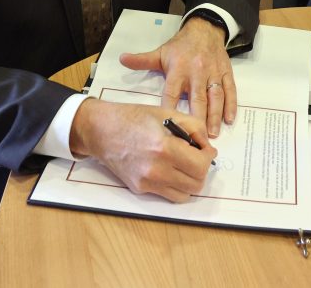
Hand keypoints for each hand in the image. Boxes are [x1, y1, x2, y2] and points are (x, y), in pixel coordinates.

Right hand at [69, 99, 215, 201]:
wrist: (102, 130)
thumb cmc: (134, 118)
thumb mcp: (168, 113)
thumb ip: (195, 127)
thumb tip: (207, 146)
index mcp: (165, 148)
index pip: (200, 166)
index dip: (208, 157)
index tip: (205, 149)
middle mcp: (156, 170)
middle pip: (196, 185)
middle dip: (201, 171)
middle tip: (196, 157)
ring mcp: (147, 183)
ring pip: (184, 195)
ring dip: (189, 181)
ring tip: (184, 164)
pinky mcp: (140, 189)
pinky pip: (167, 195)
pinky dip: (174, 185)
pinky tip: (169, 168)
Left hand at [119, 17, 235, 136]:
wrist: (205, 29)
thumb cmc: (181, 46)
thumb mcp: (161, 52)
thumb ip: (142, 60)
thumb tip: (121, 59)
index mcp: (178, 69)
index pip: (172, 93)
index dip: (170, 109)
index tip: (169, 127)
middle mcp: (197, 72)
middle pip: (197, 98)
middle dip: (197, 119)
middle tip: (197, 138)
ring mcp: (213, 73)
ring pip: (215, 97)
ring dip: (215, 115)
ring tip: (213, 133)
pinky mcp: (226, 73)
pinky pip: (230, 90)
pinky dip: (231, 105)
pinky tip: (230, 119)